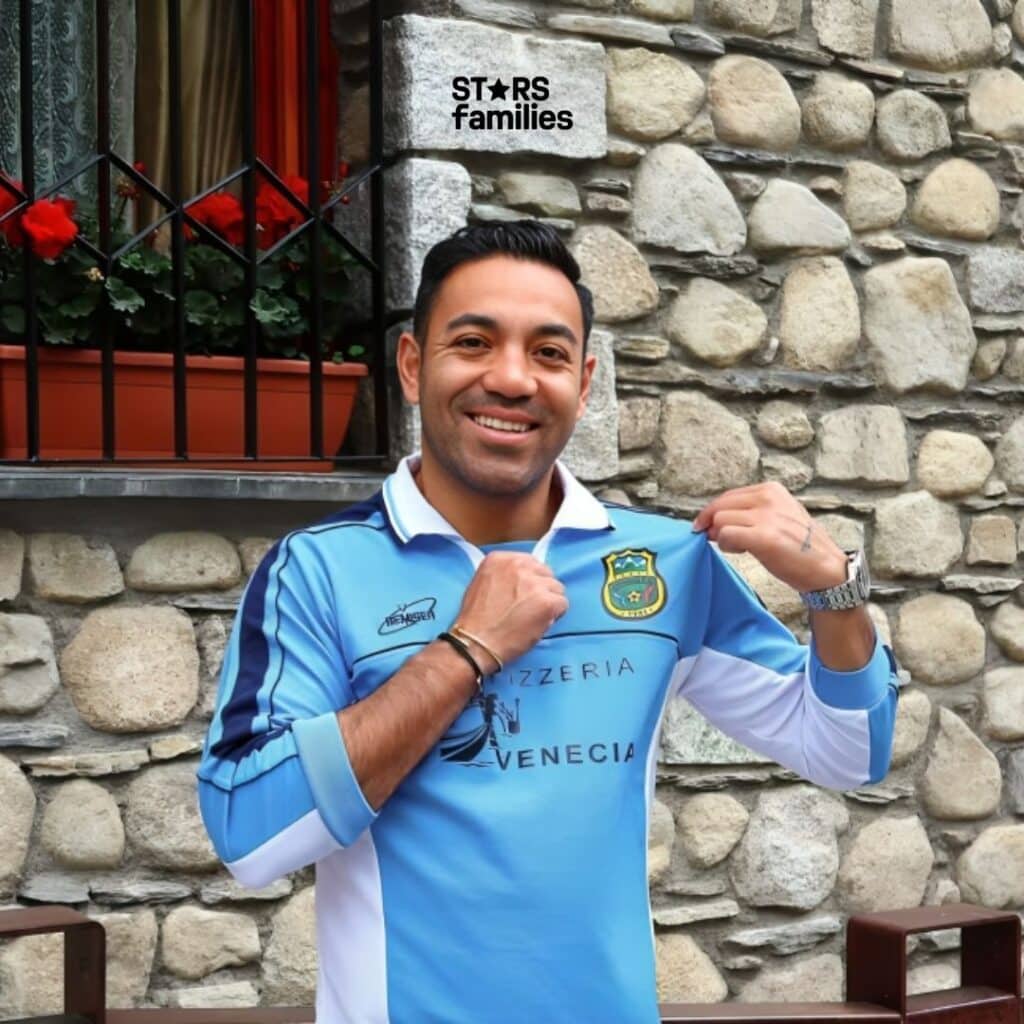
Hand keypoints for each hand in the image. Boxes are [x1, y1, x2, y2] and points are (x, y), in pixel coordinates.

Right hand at [453, 552, 567, 669]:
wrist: (476, 643)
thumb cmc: (476, 620)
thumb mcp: (483, 583)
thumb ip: (504, 575)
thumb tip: (526, 580)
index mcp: (500, 558)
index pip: (530, 562)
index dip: (530, 581)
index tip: (523, 595)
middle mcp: (518, 565)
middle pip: (545, 573)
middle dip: (541, 590)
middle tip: (528, 608)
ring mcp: (534, 583)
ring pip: (557, 589)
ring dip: (548, 603)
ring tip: (531, 618)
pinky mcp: (547, 601)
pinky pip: (563, 604)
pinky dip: (555, 616)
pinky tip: (538, 624)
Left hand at [692, 482, 848, 593]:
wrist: (826, 568)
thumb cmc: (801, 547)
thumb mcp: (778, 516)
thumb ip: (750, 513)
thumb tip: (715, 521)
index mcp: (771, 490)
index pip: (728, 496)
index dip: (714, 513)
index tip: (709, 527)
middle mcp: (768, 498)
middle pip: (719, 506)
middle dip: (712, 524)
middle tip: (719, 540)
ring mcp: (766, 516)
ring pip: (720, 520)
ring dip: (722, 537)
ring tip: (740, 547)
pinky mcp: (763, 537)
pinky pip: (726, 534)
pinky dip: (726, 545)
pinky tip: (741, 551)